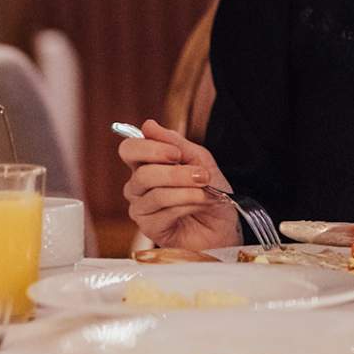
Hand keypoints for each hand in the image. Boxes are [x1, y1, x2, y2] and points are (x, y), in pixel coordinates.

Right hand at [119, 118, 240, 249]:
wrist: (224, 223)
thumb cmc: (210, 190)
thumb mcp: (198, 159)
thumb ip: (175, 143)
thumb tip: (148, 125)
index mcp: (146, 164)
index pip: (129, 150)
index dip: (150, 148)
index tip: (176, 153)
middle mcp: (138, 186)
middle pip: (142, 174)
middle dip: (176, 173)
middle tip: (201, 175)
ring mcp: (142, 208)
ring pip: (155, 194)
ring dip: (186, 189)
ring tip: (205, 191)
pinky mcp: (149, 228)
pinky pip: (163, 213)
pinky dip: (186, 205)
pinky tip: (198, 205)